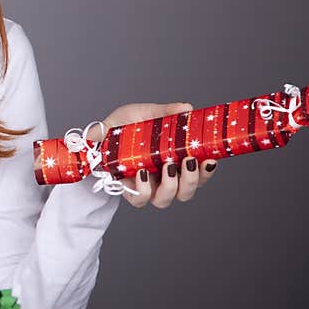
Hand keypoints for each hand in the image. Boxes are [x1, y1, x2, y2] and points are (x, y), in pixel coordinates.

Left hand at [88, 102, 218, 208]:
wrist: (96, 134)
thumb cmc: (123, 126)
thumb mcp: (144, 114)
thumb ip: (165, 112)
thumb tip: (186, 108)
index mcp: (173, 160)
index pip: (198, 173)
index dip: (207, 171)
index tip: (211, 159)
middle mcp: (162, 177)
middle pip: (186, 192)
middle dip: (192, 180)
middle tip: (189, 161)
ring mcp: (145, 186)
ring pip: (166, 200)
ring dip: (173, 186)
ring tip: (168, 166)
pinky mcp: (127, 190)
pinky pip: (140, 200)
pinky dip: (145, 189)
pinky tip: (142, 173)